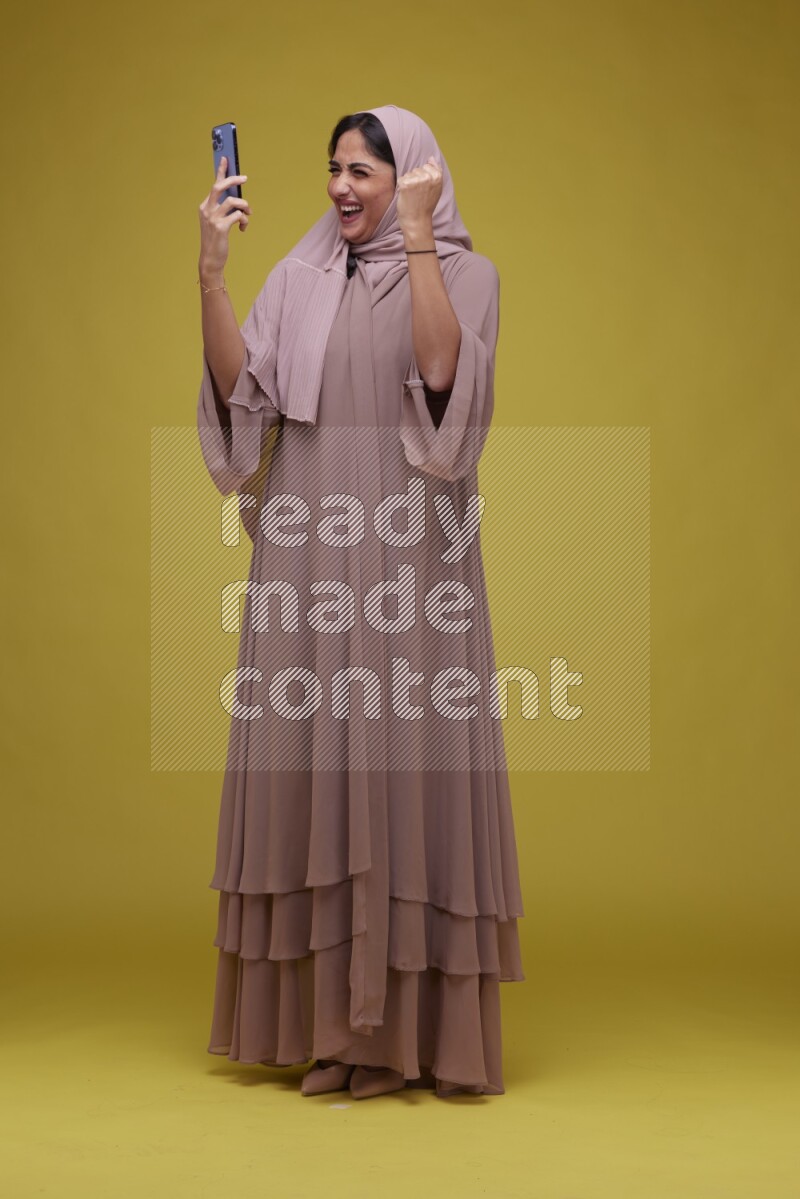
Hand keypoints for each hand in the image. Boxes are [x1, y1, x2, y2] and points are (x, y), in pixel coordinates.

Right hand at [197, 155, 250, 277]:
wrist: (211, 259)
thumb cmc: (216, 240)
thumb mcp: (218, 222)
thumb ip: (225, 210)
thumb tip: (240, 200)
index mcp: (205, 206)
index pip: (214, 185)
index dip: (221, 170)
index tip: (226, 158)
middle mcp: (206, 209)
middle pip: (219, 186)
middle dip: (234, 180)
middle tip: (245, 178)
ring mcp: (212, 218)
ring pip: (233, 201)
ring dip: (245, 206)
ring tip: (248, 214)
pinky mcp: (221, 228)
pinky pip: (238, 216)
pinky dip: (244, 220)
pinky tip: (243, 228)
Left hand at [396, 155, 441, 234]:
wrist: (417, 222)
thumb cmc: (425, 206)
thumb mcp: (436, 188)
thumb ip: (435, 171)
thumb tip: (431, 157)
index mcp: (438, 176)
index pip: (427, 166)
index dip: (424, 178)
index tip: (425, 190)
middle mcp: (428, 176)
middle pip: (417, 169)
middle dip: (415, 180)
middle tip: (418, 195)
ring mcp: (417, 180)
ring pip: (408, 174)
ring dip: (408, 183)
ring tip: (413, 196)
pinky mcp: (406, 184)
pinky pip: (401, 179)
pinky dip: (401, 187)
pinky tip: (406, 196)